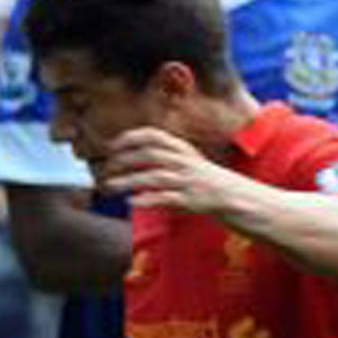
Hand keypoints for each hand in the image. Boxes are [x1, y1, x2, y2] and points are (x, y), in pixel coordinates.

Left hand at [99, 127, 240, 216]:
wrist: (230, 194)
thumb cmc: (198, 175)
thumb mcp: (183, 157)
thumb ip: (160, 152)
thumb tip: (124, 150)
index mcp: (181, 149)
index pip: (154, 135)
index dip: (131, 137)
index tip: (111, 145)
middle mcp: (183, 161)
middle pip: (150, 155)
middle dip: (125, 159)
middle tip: (106, 168)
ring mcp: (186, 180)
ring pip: (154, 177)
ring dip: (129, 181)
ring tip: (109, 186)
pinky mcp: (188, 199)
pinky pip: (165, 197)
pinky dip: (147, 199)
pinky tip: (130, 201)